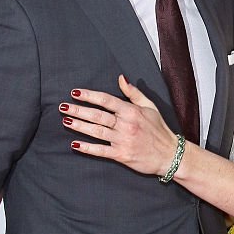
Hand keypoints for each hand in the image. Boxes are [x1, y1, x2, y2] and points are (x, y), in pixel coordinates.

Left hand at [60, 76, 179, 175]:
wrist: (170, 155)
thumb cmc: (160, 130)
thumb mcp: (150, 106)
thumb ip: (133, 93)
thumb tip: (121, 78)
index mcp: (131, 111)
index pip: (106, 100)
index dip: (89, 96)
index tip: (75, 93)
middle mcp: (126, 125)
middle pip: (98, 115)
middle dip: (79, 110)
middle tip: (63, 106)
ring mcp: (123, 140)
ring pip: (97, 131)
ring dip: (80, 126)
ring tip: (67, 120)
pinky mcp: (122, 155)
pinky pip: (101, 151)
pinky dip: (87, 148)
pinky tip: (75, 144)